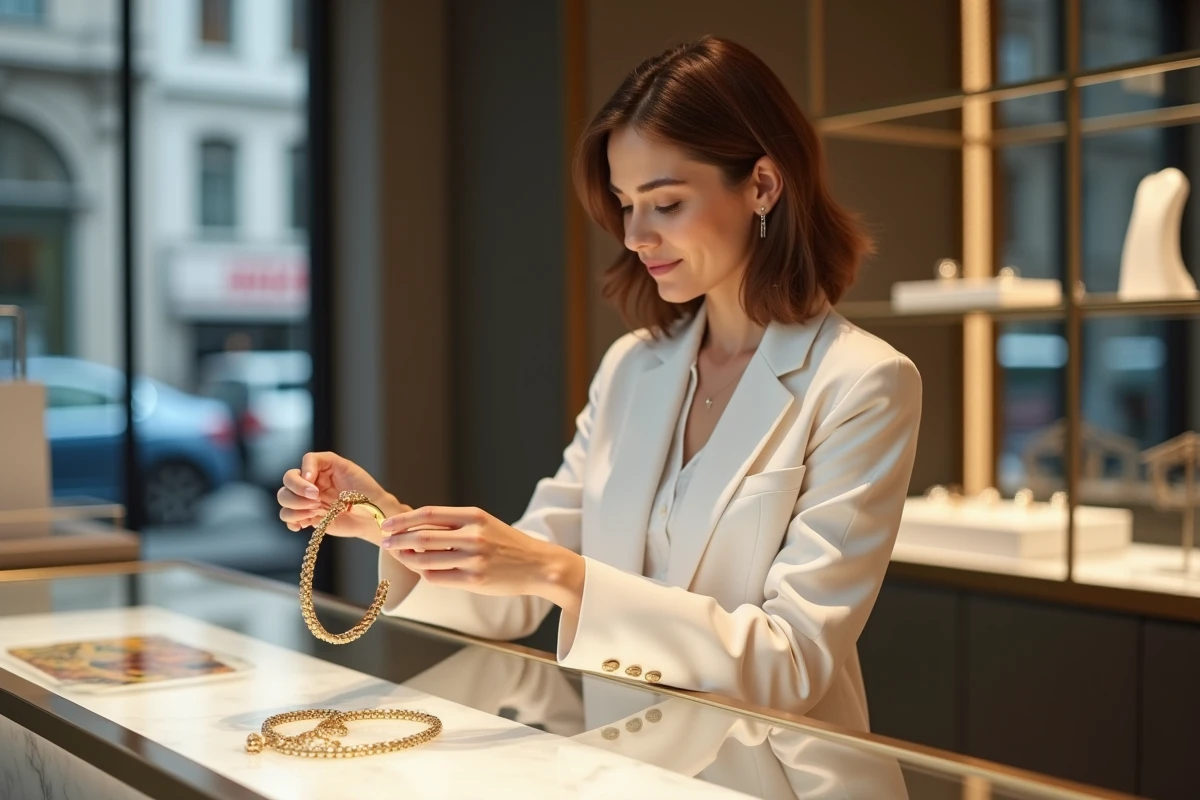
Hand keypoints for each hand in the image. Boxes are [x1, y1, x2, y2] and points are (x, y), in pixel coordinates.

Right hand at [277, 451, 405, 540]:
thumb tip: (307, 475)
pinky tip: (304, 524)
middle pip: (286, 484)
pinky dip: (292, 522)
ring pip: (284, 501)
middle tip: (316, 502)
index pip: (297, 470)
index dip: (301, 481)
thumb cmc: (365, 490)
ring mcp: (307, 501)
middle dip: (297, 495)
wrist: (373, 514)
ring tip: (315, 512)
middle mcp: (310, 484)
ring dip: (295, 509)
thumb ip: (328, 462)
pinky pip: (289, 519)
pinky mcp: (308, 518)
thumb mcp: (349, 468)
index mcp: (318, 470)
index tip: (315, 491)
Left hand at [380, 506, 583, 611]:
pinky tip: (420, 569)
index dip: (404, 520)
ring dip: (407, 559)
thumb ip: (454, 524)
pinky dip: (424, 573)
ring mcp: (474, 560)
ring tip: (400, 556)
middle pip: (423, 538)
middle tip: (385, 542)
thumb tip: (415, 527)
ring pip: (426, 560)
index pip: (429, 515)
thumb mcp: (484, 524)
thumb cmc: (507, 544)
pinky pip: (438, 578)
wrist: (538, 565)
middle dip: (398, 541)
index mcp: (474, 516)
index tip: (387, 525)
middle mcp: (473, 536)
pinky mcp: (474, 581)